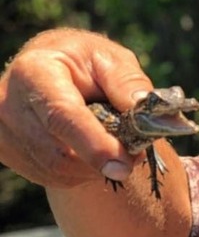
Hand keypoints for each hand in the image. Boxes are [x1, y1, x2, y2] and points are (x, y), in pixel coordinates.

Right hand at [0, 28, 152, 187]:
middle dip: (102, 160)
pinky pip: (51, 177)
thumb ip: (127, 83)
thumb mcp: (111, 59)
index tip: (124, 163)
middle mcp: (8, 103)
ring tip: (116, 148)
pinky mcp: (8, 153)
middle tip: (135, 156)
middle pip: (58, 151)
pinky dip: (81, 172)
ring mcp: (4, 132)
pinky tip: (91, 152)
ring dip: (94, 168)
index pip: (61, 115)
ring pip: (56, 169)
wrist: (52, 71)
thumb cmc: (86, 63)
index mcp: (34, 71)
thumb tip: (145, 111)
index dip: (94, 144)